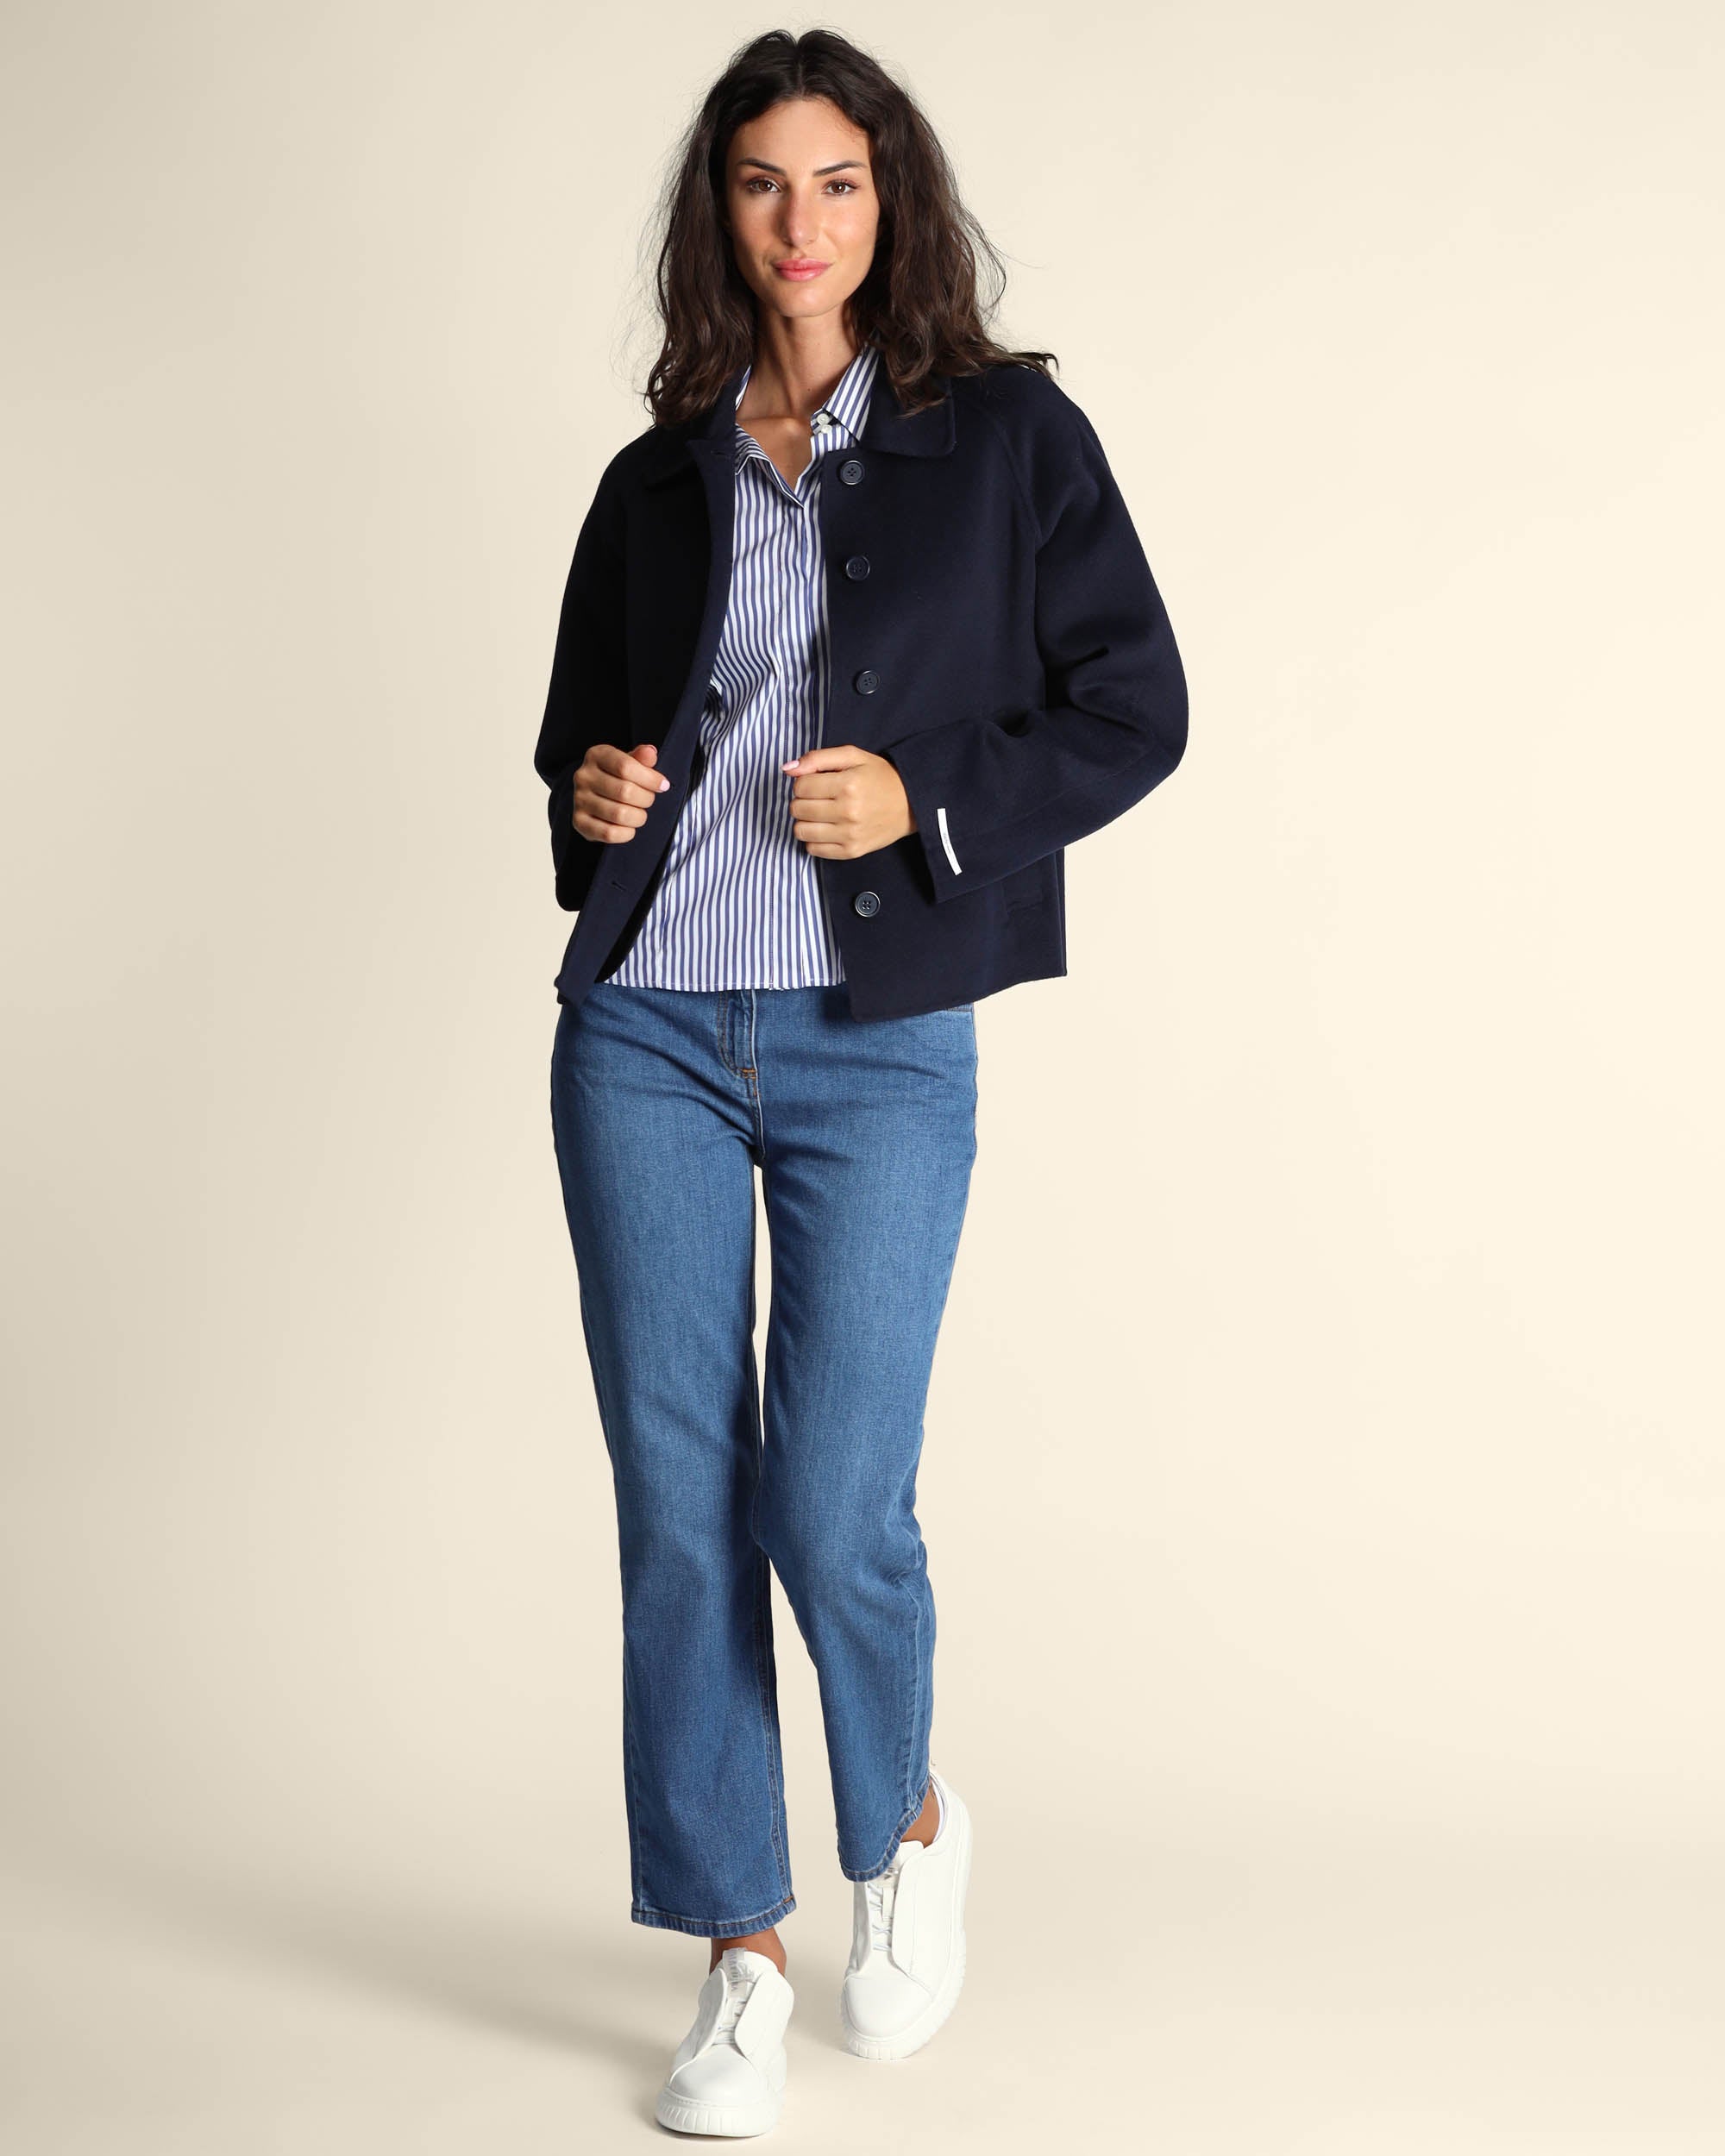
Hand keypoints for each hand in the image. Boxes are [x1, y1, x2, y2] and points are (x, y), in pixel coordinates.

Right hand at [574, 742, 670, 841]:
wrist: (593, 795)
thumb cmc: (616, 776)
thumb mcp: (629, 761)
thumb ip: (641, 757)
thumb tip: (650, 752)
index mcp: (596, 755)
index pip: (626, 767)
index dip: (650, 779)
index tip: (662, 785)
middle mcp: (584, 776)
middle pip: (625, 792)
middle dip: (646, 799)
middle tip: (648, 799)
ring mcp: (579, 799)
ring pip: (619, 814)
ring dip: (638, 817)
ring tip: (639, 813)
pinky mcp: (579, 822)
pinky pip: (610, 833)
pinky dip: (626, 833)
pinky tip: (628, 826)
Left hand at [781, 744, 914, 859]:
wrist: (910, 804)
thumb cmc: (880, 777)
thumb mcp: (853, 756)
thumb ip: (818, 758)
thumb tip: (787, 769)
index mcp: (847, 784)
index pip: (800, 786)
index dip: (803, 782)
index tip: (816, 782)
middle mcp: (848, 811)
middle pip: (797, 808)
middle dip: (802, 800)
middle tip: (818, 797)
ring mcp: (849, 835)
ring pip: (801, 830)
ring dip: (805, 821)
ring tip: (820, 813)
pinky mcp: (851, 851)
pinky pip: (813, 849)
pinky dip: (814, 839)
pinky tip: (826, 828)